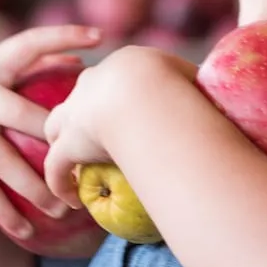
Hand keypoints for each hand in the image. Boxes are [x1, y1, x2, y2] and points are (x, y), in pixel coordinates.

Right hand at [0, 24, 99, 242]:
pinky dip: (6, 213)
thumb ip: (33, 66)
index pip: (29, 44)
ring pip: (5, 163)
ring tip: (65, 209)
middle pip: (24, 116)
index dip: (62, 35)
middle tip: (88, 159)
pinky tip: (28, 231)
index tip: (99, 36)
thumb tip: (81, 63)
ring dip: (37, 189)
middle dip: (56, 139)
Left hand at [43, 45, 198, 208]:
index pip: (112, 81)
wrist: (149, 99)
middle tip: (93, 139)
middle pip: (78, 100)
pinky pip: (56, 167)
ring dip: (61, 144)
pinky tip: (70, 200)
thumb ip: (196, 88)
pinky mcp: (69, 143)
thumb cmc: (180, 89)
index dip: (114, 99)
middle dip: (81, 118)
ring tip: (75, 167)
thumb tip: (211, 97)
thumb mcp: (194, 80)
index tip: (124, 118)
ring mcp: (75, 114)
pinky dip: (59, 183)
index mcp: (122, 67)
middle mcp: (91, 85)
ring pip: (56, 128)